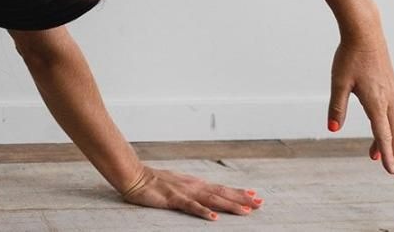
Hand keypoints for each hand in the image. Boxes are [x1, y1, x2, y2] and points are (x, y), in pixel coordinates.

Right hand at [115, 165, 263, 220]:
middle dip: (241, 198)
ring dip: (229, 205)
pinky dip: (203, 212)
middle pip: (222, 193)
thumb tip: (204, 192)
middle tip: (260, 203)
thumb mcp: (176, 183)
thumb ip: (191, 188)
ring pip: (211, 200)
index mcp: (195, 183)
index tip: (254, 195)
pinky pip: (190, 207)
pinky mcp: (173, 199)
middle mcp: (193, 186)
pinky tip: (213, 218)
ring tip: (246, 211)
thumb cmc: (153, 180)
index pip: (221, 188)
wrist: (133, 175)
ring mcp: (184, 192)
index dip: (238, 192)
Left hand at [328, 33, 393, 178]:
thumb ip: (337, 107)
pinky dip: (387, 125)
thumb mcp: (338, 82)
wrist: (365, 31)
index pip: (383, 134)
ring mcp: (391, 91)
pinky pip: (391, 110)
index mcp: (376, 101)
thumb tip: (332, 129)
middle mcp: (388, 98)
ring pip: (393, 122)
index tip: (391, 172)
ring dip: (389, 141)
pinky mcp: (389, 83)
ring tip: (378, 157)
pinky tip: (379, 127)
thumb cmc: (349, 55)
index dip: (387, 155)